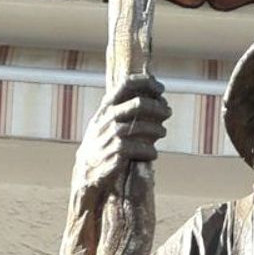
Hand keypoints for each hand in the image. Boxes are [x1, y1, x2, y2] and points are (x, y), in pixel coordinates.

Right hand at [73, 76, 169, 200]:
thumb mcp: (106, 123)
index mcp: (106, 108)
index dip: (145, 82)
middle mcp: (106, 120)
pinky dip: (148, 151)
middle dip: (156, 107)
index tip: (160, 87)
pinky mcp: (113, 155)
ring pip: (139, 126)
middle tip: (168, 112)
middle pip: (137, 104)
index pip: (125, 85)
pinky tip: (153, 153)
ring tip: (162, 132)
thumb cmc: (102, 145)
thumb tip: (156, 99)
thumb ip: (124, 110)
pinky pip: (137, 149)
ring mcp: (109, 137)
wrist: (86, 172)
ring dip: (156, 129)